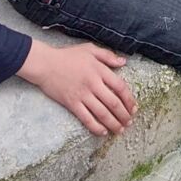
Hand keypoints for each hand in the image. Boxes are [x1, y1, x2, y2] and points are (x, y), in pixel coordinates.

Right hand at [17, 40, 136, 135]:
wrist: (46, 64)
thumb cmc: (68, 55)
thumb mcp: (89, 49)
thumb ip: (107, 55)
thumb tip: (123, 61)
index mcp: (99, 70)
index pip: (120, 87)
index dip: (129, 99)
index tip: (134, 108)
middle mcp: (93, 84)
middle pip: (113, 103)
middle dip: (124, 115)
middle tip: (129, 122)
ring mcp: (82, 95)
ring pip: (102, 113)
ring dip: (113, 123)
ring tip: (120, 130)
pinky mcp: (72, 104)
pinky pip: (86, 118)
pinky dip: (96, 127)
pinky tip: (102, 132)